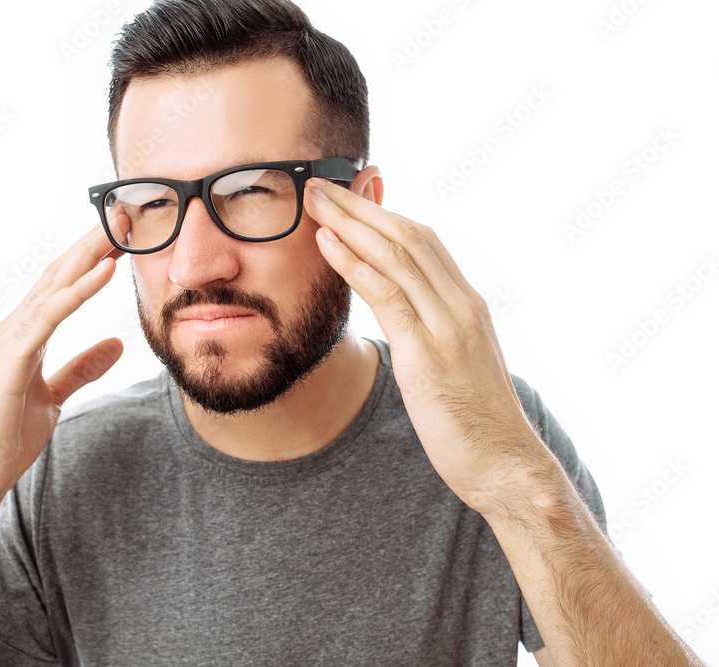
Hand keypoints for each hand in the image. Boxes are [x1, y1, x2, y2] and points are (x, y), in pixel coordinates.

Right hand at [0, 223, 125, 509]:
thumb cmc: (5, 438)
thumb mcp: (54, 397)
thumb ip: (82, 368)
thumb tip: (117, 344)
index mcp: (25, 333)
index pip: (62, 284)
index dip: (91, 257)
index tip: (124, 235)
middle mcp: (14, 327)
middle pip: (58, 274)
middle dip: (92, 241)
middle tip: (125, 212)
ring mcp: (9, 340)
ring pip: (54, 285)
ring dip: (89, 254)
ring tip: (120, 227)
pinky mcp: (11, 359)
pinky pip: (49, 316)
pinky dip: (77, 291)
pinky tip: (104, 271)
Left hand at [304, 178, 553, 515]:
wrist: (507, 466)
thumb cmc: (476, 422)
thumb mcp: (454, 366)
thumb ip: (432, 334)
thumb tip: (405, 320)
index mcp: (467, 305)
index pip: (422, 241)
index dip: (380, 213)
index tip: (345, 196)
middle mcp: (461, 304)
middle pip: (407, 234)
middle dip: (359, 205)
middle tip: (319, 182)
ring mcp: (448, 324)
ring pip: (397, 253)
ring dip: (349, 222)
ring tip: (312, 199)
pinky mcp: (429, 351)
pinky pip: (387, 293)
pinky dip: (354, 262)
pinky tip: (326, 244)